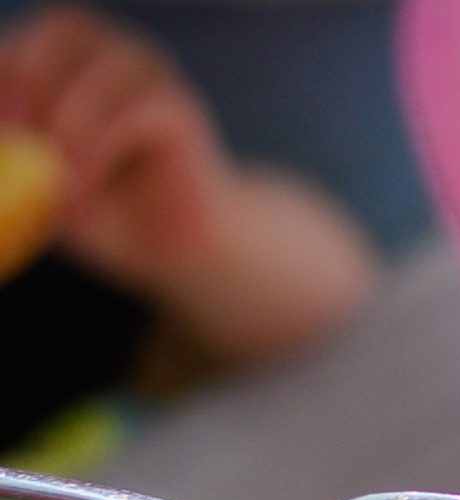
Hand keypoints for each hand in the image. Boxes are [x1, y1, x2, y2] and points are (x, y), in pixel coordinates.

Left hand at [0, 6, 231, 286]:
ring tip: (61, 182)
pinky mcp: (180, 112)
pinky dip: (98, 147)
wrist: (182, 252)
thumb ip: (16, 158)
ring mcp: (152, 81)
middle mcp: (113, 59)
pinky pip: (134, 110)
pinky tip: (86, 187)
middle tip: (19, 133)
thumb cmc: (113, 218)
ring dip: (68, 122)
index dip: (5, 70)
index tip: (1, 123)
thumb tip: (0, 135)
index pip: (23, 41)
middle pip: (63, 27)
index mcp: (72, 67)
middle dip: (32, 76)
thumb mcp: (44, 188)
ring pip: (100, 67)